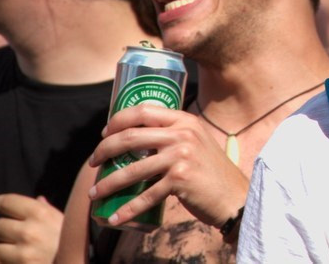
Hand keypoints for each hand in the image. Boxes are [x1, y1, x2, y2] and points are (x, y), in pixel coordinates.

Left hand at [0, 194, 62, 263]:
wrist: (76, 263)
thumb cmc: (69, 241)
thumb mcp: (62, 220)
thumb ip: (46, 209)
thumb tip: (37, 199)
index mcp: (40, 213)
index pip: (6, 202)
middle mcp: (29, 230)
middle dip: (0, 229)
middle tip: (7, 232)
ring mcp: (22, 251)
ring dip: (0, 247)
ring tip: (12, 248)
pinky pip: (0, 260)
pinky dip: (4, 260)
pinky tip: (15, 258)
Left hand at [87, 104, 248, 230]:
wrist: (234, 196)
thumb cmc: (210, 171)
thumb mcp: (196, 142)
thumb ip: (173, 136)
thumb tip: (135, 139)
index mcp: (185, 120)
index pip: (143, 111)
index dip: (118, 120)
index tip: (104, 134)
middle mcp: (183, 134)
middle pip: (131, 136)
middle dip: (104, 149)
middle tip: (93, 162)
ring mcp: (181, 156)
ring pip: (133, 169)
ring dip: (108, 183)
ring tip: (95, 193)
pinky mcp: (181, 180)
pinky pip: (146, 196)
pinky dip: (127, 209)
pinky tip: (114, 217)